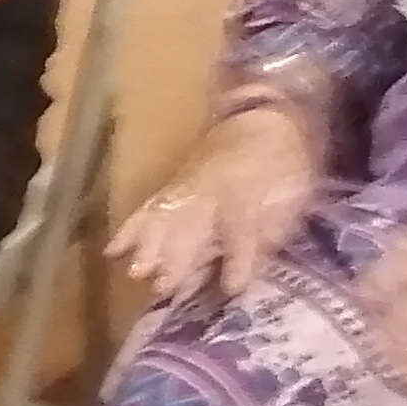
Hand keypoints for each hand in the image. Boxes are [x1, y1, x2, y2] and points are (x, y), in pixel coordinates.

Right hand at [110, 103, 323, 307]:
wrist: (263, 117)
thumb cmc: (285, 164)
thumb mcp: (294, 196)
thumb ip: (273, 229)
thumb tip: (258, 264)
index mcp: (246, 193)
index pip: (240, 227)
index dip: (237, 258)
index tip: (232, 288)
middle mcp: (211, 190)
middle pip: (190, 223)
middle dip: (176, 256)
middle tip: (161, 286)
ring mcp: (186, 186)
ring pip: (163, 214)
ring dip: (147, 245)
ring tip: (133, 272)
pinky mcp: (172, 186)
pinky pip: (148, 206)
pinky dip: (129, 229)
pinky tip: (112, 251)